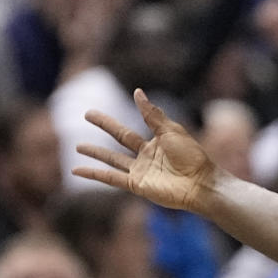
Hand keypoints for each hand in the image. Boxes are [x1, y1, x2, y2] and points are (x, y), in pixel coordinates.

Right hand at [74, 90, 217, 210]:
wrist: (199, 182)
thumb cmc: (191, 156)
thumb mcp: (170, 131)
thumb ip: (151, 114)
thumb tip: (137, 91)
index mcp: (155, 143)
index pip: (129, 130)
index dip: (116, 120)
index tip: (104, 109)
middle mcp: (145, 158)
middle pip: (119, 140)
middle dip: (103, 127)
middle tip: (86, 114)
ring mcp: (140, 172)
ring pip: (112, 160)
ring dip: (95, 153)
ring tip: (78, 147)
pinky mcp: (137, 185)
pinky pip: (111, 178)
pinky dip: (94, 173)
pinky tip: (77, 170)